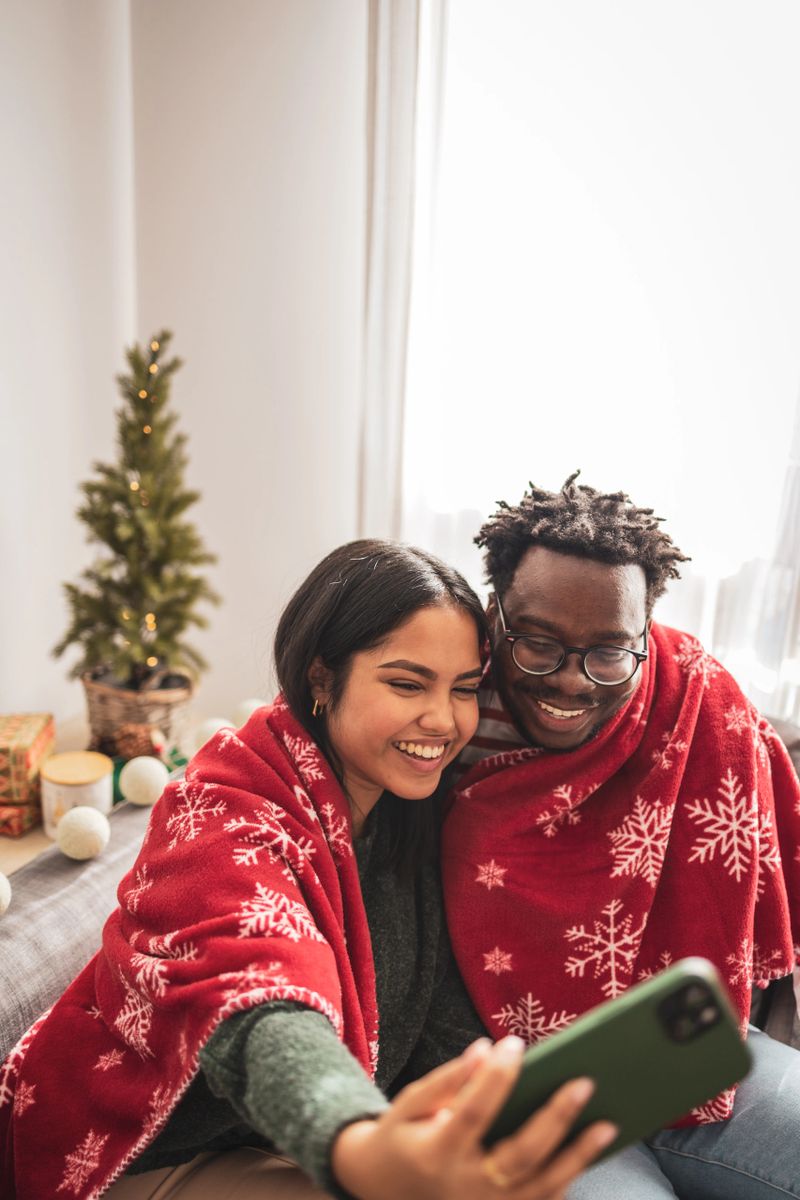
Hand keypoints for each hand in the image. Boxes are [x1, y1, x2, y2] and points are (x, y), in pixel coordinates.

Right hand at [331, 1036, 616, 1199]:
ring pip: (541, 1187)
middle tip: (583, 1082)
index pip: (474, 1111)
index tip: (515, 1043)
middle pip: (520, 1155)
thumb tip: (484, 1049)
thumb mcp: (410, 1104)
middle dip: (555, 1118)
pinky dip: (567, 1179)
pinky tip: (589, 1152)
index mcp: (437, 1151)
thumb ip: (447, 1079)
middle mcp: (465, 1187)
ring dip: (577, 1156)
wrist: (383, 1191)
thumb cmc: (402, 1138)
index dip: (495, 1077)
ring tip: (607, 1124)